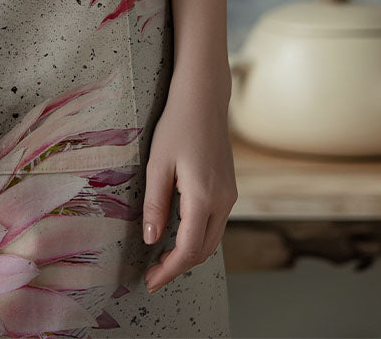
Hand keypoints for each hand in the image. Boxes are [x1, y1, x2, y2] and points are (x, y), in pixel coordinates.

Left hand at [141, 69, 236, 292]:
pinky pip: (215, 223)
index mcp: (204, 196)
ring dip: (189, 253)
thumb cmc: (177, 125)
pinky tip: (178, 235)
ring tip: (161, 259)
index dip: (169, 270)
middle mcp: (223, 200)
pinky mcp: (229, 188)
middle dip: (178, 267)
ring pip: (212, 239)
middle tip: (152, 275)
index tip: (150, 282)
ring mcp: (230, 195)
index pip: (189, 249)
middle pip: (204, 250)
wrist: (204, 98)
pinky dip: (198, 237)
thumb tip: (151, 239)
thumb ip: (155, 204)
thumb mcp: (157, 163)